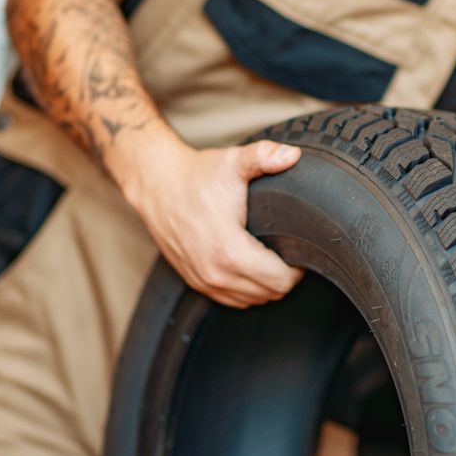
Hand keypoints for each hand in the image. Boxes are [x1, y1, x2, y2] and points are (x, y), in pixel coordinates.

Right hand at [117, 132, 304, 308]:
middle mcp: (214, 273)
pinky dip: (246, 290)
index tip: (299, 251)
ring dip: (267, 286)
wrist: (157, 184)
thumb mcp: (233, 161)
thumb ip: (265, 156)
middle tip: (290, 254)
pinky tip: (253, 270)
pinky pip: (231, 300)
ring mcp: (202, 280)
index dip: (297, 269)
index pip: (279, 281)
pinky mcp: (194, 281)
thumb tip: (293, 155)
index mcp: (229, 251)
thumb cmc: (196, 175)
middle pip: (269, 294)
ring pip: (251, 301)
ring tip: (273, 260)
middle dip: (285, 278)